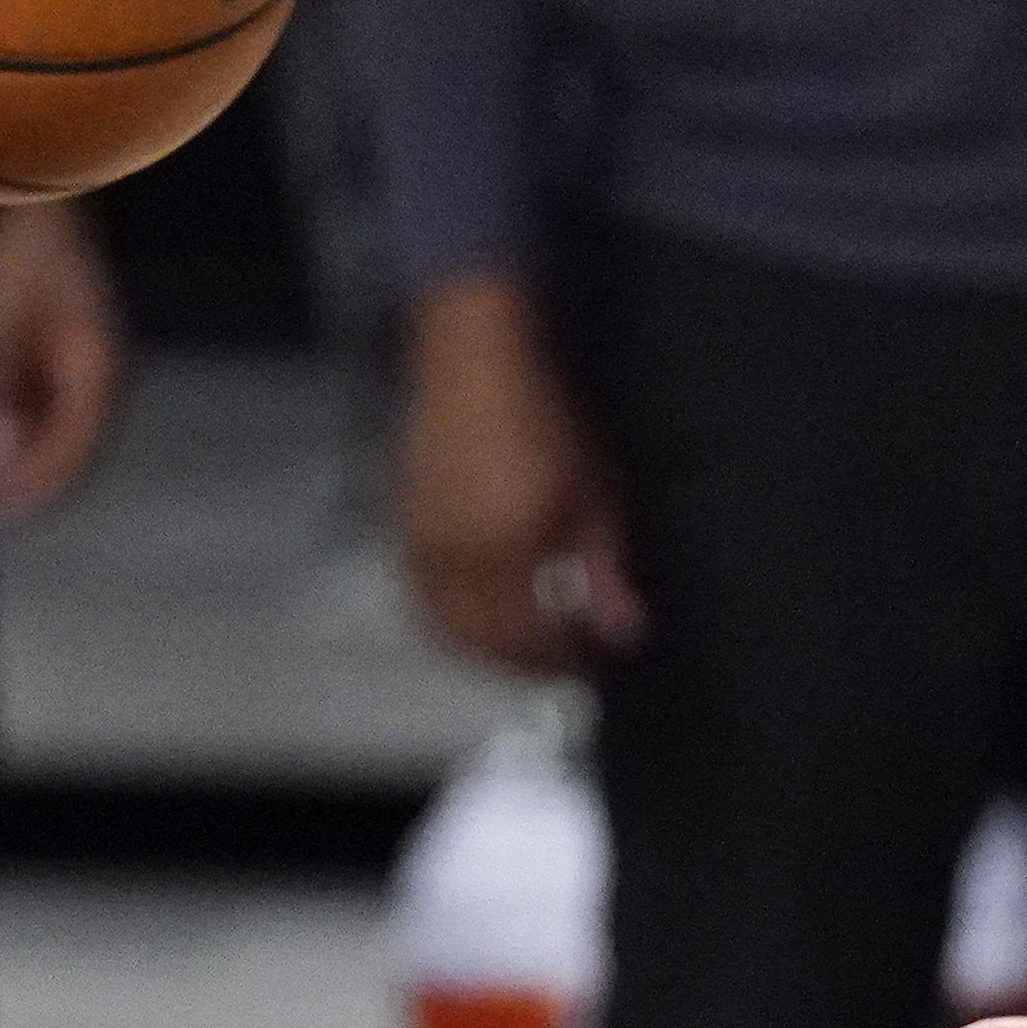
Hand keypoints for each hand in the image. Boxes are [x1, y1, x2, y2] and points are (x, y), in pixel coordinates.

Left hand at [0, 202, 124, 526]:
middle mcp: (99, 370)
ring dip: (10, 459)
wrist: (33, 168)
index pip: (65, 456)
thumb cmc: (16, 239)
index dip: (20, 491)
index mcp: (97, 369)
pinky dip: (9, 425)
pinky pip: (38, 401)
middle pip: (63, 451)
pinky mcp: (60, 341)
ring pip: (49, 429)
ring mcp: (82, 356)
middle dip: (15, 485)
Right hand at [391, 272, 640, 677]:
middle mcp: (455, 560)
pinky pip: (424, 602)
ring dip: (485, 651)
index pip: (533, 637)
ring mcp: (421, 548)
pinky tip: (485, 616)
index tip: (595, 658)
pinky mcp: (404, 533)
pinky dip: (454, 624)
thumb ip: (604, 572)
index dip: (565, 658)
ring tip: (524, 647)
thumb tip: (622, 636)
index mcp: (506, 550)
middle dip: (524, 663)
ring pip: (447, 628)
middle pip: (484, 643)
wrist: (474, 364)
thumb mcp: (595, 495)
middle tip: (561, 662)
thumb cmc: (547, 420)